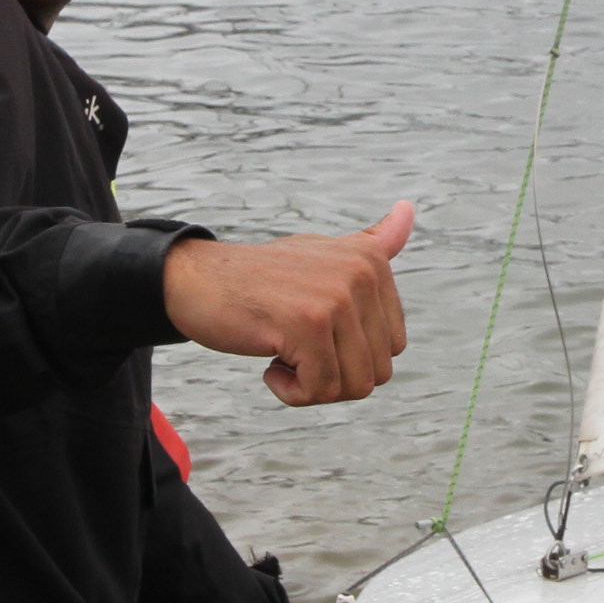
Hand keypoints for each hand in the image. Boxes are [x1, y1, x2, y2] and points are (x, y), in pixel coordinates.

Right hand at [162, 203, 411, 407]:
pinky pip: (320, 390)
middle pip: (377, 371)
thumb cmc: (260, 278)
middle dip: (334, 376)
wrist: (194, 279)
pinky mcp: (308, 325)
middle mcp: (361, 275)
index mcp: (372, 262)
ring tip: (282, 353)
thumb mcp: (323, 253)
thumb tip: (409, 209)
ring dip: (312, 386)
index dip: (350, 357)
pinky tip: (268, 363)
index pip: (392, 346)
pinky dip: (291, 392)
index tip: (313, 334)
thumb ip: (371, 243)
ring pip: (353, 386)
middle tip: (295, 348)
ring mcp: (336, 299)